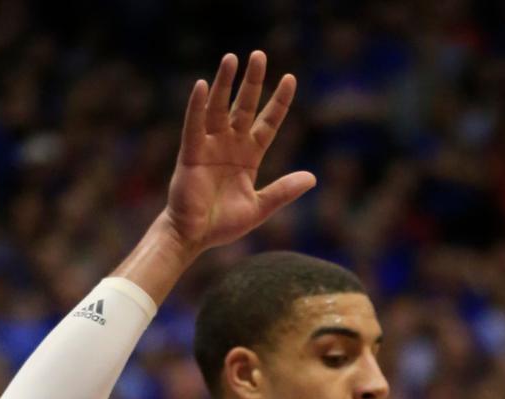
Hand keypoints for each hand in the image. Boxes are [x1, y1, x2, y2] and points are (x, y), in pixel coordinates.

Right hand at [164, 51, 315, 254]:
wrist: (195, 237)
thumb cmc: (223, 223)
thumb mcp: (260, 207)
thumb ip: (283, 191)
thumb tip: (312, 178)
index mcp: (249, 156)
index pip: (267, 123)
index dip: (278, 102)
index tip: (290, 78)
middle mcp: (230, 145)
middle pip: (244, 107)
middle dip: (252, 82)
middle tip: (259, 55)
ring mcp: (210, 146)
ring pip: (219, 108)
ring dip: (225, 84)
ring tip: (231, 58)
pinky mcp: (191, 153)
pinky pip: (194, 125)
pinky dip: (198, 106)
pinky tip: (203, 85)